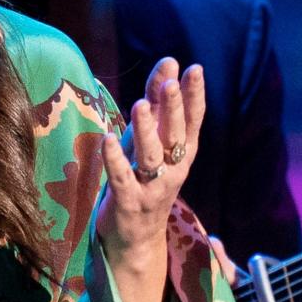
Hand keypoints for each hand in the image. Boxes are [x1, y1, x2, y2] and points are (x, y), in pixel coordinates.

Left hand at [96, 57, 204, 272]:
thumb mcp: (152, 142)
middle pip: (174, 135)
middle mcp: (172, 170)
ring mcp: (151, 188)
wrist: (136, 238)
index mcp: (182, 154)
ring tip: (139, 104)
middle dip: (172, 108)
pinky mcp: (128, 203)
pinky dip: (115, 159)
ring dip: (146, 130)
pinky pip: (122, 179)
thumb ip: (159, 105)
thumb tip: (169, 63)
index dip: (194, 96)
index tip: (193, 69)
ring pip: (151, 156)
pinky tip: (107, 139)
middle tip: (169, 82)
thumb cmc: (144, 181)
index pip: (192, 121)